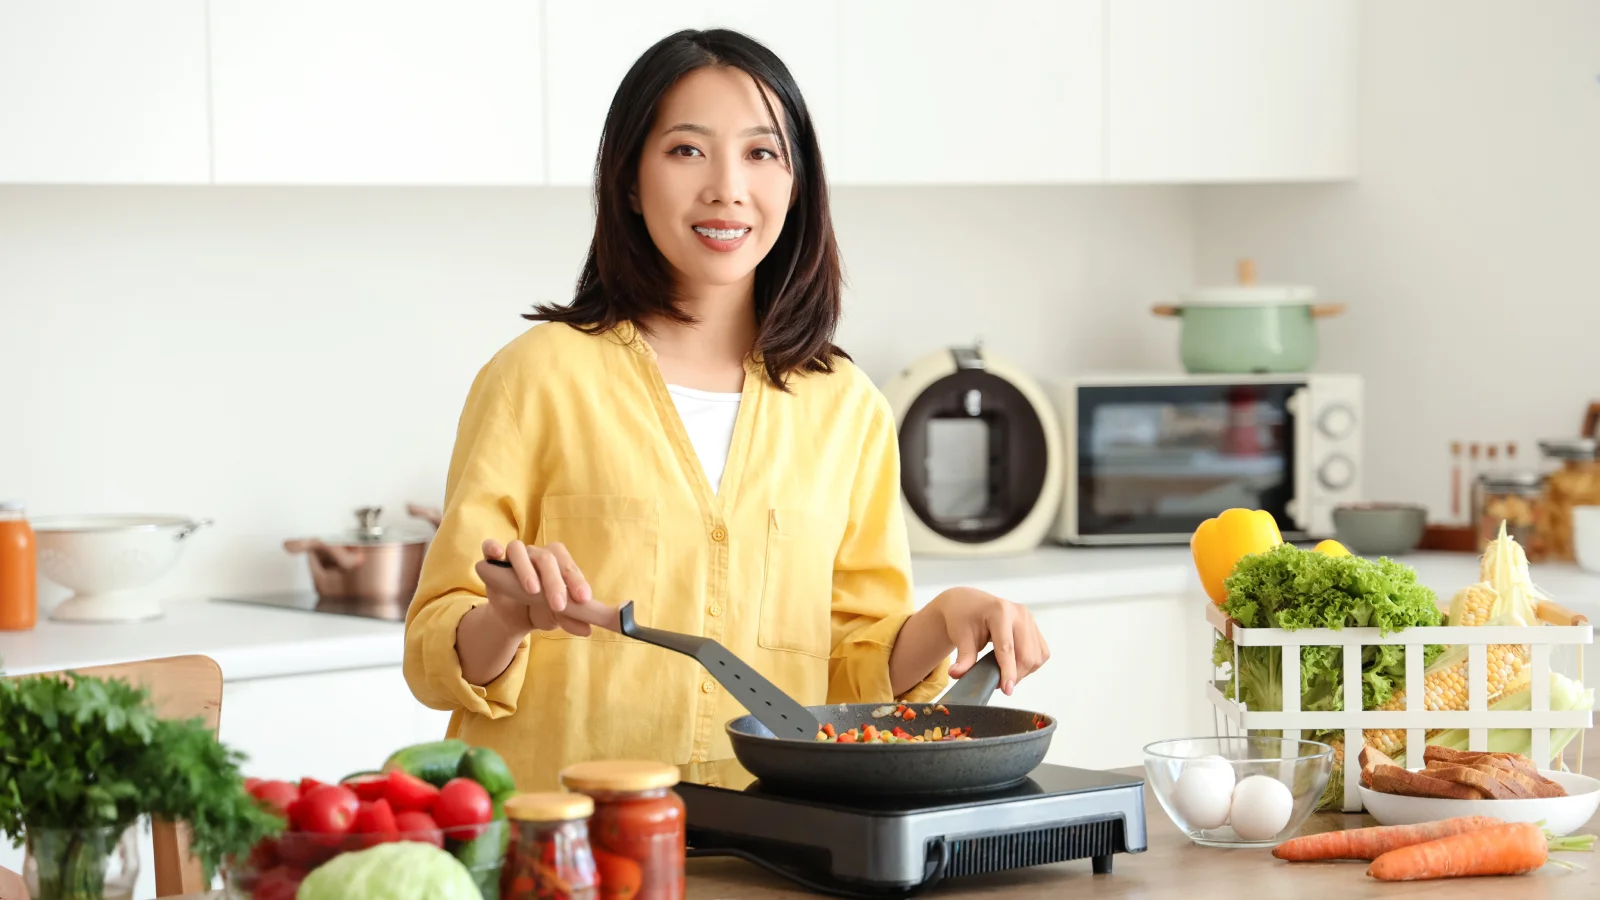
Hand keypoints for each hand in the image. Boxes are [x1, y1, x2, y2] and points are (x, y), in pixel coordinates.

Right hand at [473, 539, 615, 636]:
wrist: (514, 617)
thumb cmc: (541, 609)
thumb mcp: (556, 617)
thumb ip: (570, 619)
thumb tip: (587, 629)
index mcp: (557, 562)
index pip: (568, 565)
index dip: (576, 580)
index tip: (583, 599)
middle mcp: (536, 555)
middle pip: (546, 558)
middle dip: (554, 581)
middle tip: (559, 605)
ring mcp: (513, 556)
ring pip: (518, 550)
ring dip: (526, 569)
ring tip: (533, 590)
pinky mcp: (491, 562)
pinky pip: (489, 547)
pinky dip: (492, 547)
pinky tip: (497, 553)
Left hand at [929, 587, 1048, 695]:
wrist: (969, 603)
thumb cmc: (964, 616)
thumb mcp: (960, 636)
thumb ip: (964, 657)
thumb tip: (957, 674)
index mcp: (1000, 611)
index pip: (1007, 648)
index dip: (1008, 671)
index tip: (1006, 689)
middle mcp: (1019, 613)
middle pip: (1026, 655)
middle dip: (1015, 675)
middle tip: (999, 685)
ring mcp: (1029, 619)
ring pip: (1036, 657)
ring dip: (1023, 671)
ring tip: (1005, 672)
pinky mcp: (1035, 627)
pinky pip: (1041, 653)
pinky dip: (1031, 664)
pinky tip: (1015, 664)